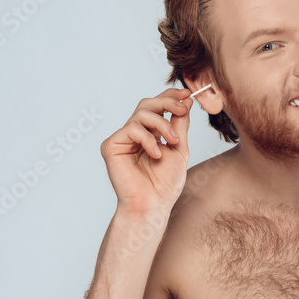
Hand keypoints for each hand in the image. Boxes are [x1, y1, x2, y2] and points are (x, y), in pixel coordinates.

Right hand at [100, 87, 195, 215]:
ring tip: (173, 142)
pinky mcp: (111, 146)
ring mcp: (122, 139)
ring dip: (162, 124)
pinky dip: (148, 139)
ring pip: (141, 114)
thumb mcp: (179, 149)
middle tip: (182, 109)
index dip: (170, 97)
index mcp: (149, 134)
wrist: (153, 205)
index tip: (187, 94)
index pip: (157, 107)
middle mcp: (134, 134)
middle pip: (147, 104)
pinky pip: (131, 128)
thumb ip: (180, 125)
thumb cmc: (165, 184)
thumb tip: (185, 101)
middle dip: (167, 103)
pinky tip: (156, 154)